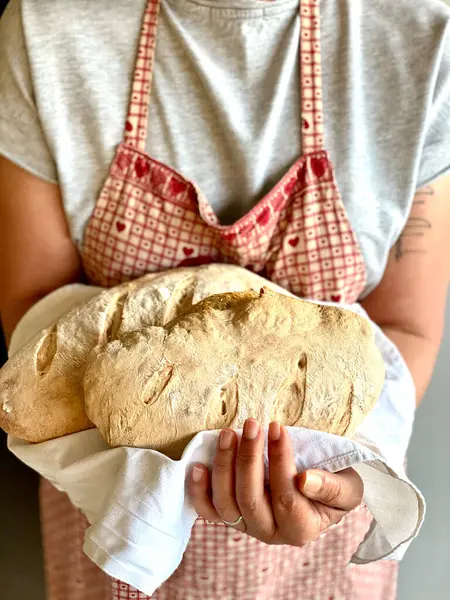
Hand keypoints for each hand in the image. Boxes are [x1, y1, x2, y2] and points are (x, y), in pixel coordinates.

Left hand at [188, 419, 363, 545]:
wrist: (322, 492)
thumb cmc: (336, 485)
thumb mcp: (348, 487)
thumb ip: (331, 487)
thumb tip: (304, 480)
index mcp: (302, 529)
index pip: (286, 495)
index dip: (279, 460)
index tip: (277, 427)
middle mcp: (271, 533)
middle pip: (250, 499)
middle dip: (249, 458)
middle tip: (252, 424)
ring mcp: (247, 526)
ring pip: (226, 503)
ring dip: (224, 466)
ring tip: (228, 433)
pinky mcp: (231, 517)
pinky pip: (209, 511)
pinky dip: (199, 492)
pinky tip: (198, 467)